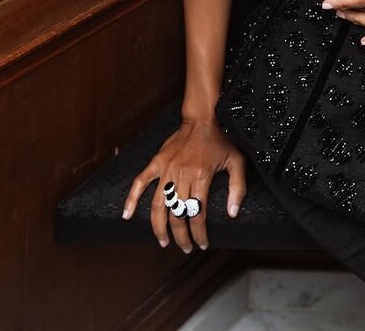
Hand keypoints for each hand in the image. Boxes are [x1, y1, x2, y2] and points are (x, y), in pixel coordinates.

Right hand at [121, 118, 246, 252]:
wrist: (204, 117)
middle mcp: (181, 175)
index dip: (199, 233)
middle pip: (177, 215)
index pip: (197, 214)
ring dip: (159, 227)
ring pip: (158, 205)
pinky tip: (127, 215)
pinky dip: (131, 199)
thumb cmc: (221, 139)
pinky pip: (140, 182)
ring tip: (163, 241)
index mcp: (201, 176)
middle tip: (185, 247)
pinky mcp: (157, 162)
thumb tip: (233, 214)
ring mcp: (166, 169)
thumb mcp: (237, 161)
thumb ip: (238, 188)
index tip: (202, 244)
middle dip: (181, 236)